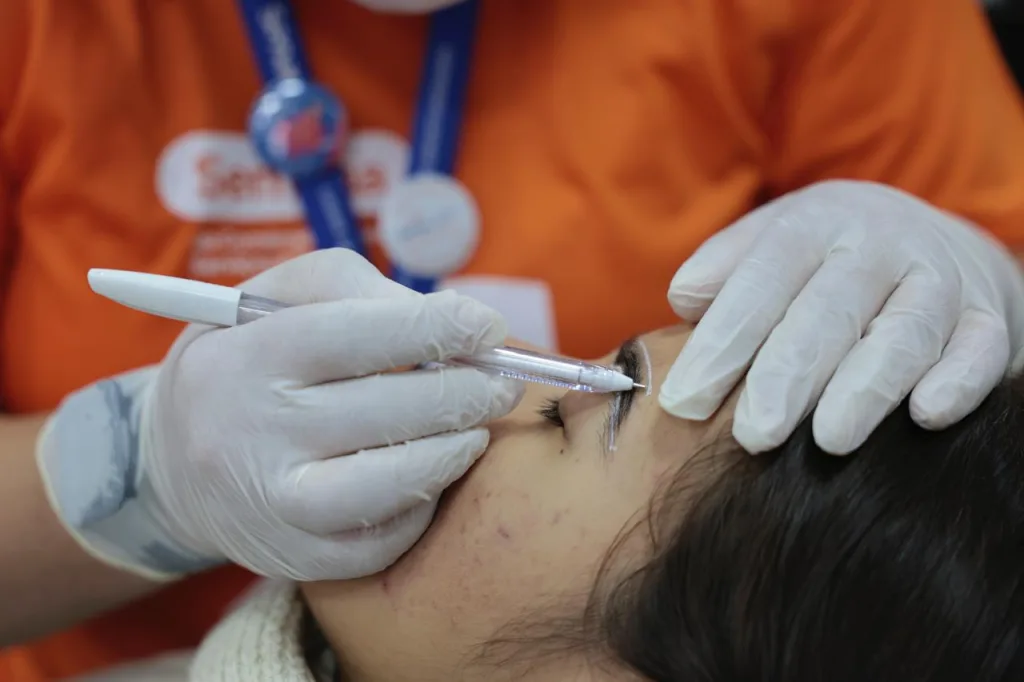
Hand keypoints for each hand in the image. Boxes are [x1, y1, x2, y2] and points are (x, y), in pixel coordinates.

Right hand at [38, 249, 521, 580]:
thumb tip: (450, 320)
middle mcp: (252, 436)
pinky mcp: (296, 558)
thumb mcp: (273, 299)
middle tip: (502, 379)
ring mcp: (273, 506)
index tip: (490, 326)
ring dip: (457, 448)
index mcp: (244, 358)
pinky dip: (424, 503)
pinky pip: (386, 537)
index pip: (356, 336)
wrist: (173, 465)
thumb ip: (355, 289)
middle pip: (389, 410)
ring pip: (396, 483)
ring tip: (477, 427)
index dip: (437, 329)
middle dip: (467, 390)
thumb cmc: (246, 362)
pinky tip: (430, 472)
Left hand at [658, 180, 1023, 454]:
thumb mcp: (772, 244)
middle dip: (787, 375)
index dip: (724, 341)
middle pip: (829, 310)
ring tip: (829, 440)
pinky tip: (925, 416)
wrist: (934, 242)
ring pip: (906, 332)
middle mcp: (881, 244)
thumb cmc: (825, 262)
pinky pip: (980, 350)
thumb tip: (684, 300)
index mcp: (815, 223)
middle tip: (751, 436)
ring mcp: (940, 279)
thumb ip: (724, 269)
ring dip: (867, 386)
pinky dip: (958, 381)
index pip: (762, 279)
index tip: (685, 402)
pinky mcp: (988, 319)